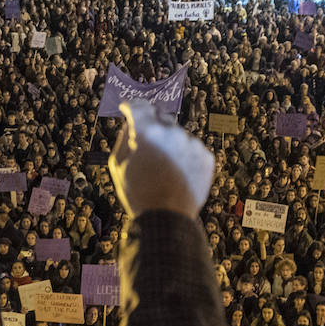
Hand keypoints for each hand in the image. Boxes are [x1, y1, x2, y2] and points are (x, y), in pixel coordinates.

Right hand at [109, 101, 214, 218]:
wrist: (167, 220)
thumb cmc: (138, 194)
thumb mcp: (118, 166)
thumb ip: (123, 138)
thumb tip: (131, 123)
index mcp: (148, 134)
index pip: (139, 107)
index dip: (131, 105)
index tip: (127, 107)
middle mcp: (173, 133)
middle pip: (161, 118)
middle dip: (152, 126)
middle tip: (146, 141)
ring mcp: (192, 144)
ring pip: (178, 135)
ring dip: (170, 143)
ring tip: (163, 168)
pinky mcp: (206, 157)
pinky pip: (192, 149)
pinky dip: (184, 156)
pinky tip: (176, 173)